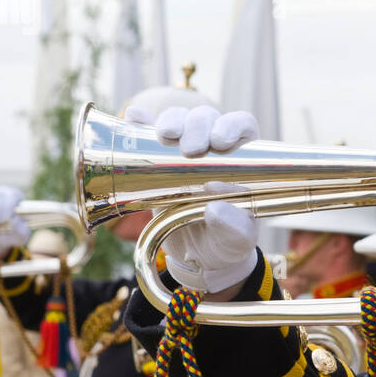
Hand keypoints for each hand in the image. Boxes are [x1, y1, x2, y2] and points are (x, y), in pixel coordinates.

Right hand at [125, 107, 261, 292]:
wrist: (199, 258)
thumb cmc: (226, 241)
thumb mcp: (237, 240)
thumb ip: (235, 226)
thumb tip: (216, 208)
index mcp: (241, 159)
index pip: (241, 125)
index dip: (232, 126)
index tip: (220, 142)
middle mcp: (212, 149)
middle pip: (206, 118)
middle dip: (198, 126)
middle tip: (192, 148)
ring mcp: (181, 153)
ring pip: (179, 120)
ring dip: (172, 122)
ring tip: (167, 137)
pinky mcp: (155, 161)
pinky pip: (145, 134)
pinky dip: (139, 123)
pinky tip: (134, 119)